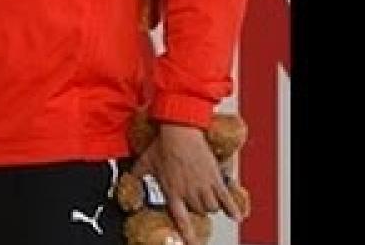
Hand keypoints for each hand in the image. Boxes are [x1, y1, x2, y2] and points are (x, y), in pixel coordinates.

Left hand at [131, 122, 242, 244]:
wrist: (179, 131)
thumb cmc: (162, 145)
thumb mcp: (145, 162)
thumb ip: (136, 174)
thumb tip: (127, 179)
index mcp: (172, 191)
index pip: (180, 219)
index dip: (187, 235)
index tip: (191, 243)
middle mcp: (189, 192)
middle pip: (198, 212)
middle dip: (196, 209)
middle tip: (194, 201)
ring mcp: (203, 186)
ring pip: (211, 207)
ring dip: (209, 206)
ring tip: (206, 199)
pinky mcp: (215, 178)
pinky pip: (226, 198)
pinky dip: (232, 208)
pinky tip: (236, 217)